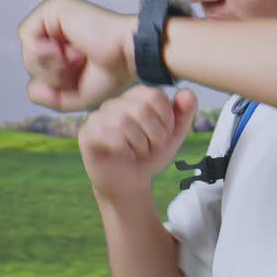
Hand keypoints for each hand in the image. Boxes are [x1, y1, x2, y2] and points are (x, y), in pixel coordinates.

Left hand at [18, 0, 137, 111]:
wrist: (130, 53)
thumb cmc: (113, 72)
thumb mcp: (78, 95)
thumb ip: (52, 98)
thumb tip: (31, 89)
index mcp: (66, 42)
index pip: (39, 68)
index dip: (54, 82)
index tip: (80, 74)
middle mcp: (59, 25)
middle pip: (31, 60)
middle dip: (50, 75)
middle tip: (78, 66)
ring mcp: (56, 14)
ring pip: (28, 50)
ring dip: (49, 65)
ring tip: (75, 58)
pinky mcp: (55, 7)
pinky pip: (27, 35)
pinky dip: (43, 52)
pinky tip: (64, 50)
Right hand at [78, 85, 198, 203]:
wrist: (130, 183)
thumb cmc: (149, 155)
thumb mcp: (173, 135)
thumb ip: (184, 114)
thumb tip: (188, 93)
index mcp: (135, 97)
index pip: (155, 95)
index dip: (166, 119)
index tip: (164, 135)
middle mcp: (115, 103)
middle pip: (141, 108)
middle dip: (155, 134)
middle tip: (152, 148)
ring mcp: (98, 117)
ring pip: (124, 121)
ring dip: (140, 144)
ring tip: (139, 152)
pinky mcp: (87, 134)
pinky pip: (109, 135)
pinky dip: (126, 150)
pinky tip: (126, 155)